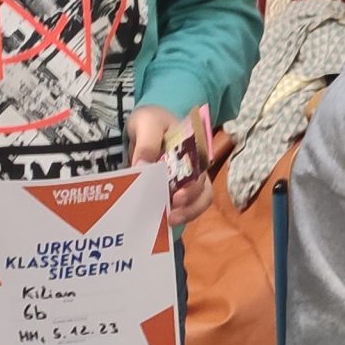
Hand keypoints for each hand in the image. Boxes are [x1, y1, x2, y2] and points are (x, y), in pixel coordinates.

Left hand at [128, 105, 212, 224]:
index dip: (194, 188)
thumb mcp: (147, 122)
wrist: (147, 123)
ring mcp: (187, 179)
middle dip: (190, 206)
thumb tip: (142, 167)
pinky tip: (164, 223)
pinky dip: (178, 215)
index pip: (201, 171)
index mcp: (194, 149)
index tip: (177, 198)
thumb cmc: (151, 121)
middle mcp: (196, 166)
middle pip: (203, 190)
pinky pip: (184, 206)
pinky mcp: (176, 189)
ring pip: (198, 201)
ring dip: (188, 214)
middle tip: (171, 215)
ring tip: (170, 222)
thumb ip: (147, 142)